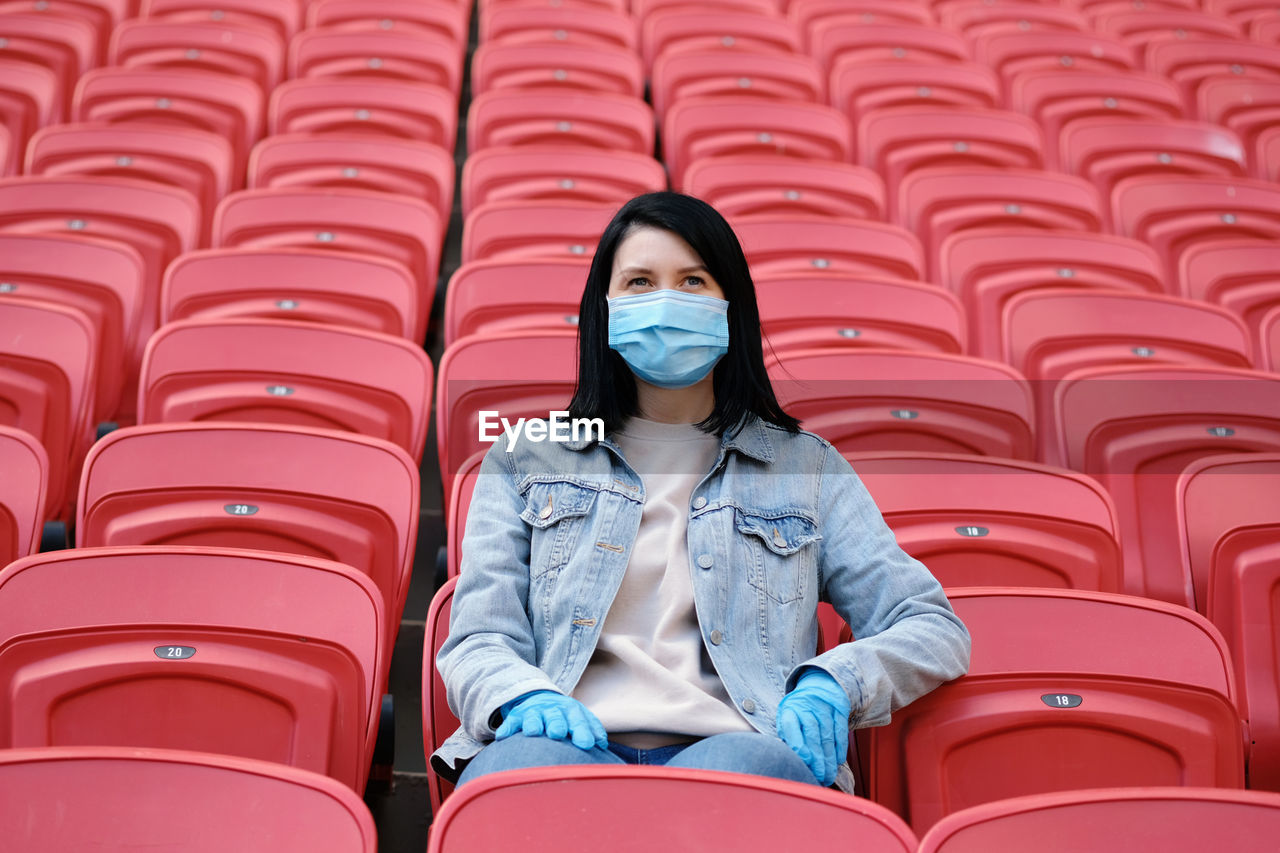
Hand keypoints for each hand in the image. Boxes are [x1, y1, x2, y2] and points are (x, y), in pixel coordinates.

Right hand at [494, 690, 608, 750]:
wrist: (539, 698)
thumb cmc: (564, 716)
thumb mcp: (579, 718)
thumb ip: (592, 730)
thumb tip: (603, 745)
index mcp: (571, 710)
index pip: (578, 720)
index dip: (583, 731)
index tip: (587, 744)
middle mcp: (552, 710)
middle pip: (555, 716)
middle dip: (557, 724)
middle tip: (558, 734)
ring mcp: (534, 712)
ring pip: (533, 717)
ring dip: (534, 723)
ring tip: (533, 732)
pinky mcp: (517, 716)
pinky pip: (511, 722)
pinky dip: (508, 728)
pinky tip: (504, 736)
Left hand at [776, 669, 850, 786]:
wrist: (818, 683)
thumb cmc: (800, 708)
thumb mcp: (787, 716)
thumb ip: (787, 735)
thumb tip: (790, 759)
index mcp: (790, 710)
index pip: (791, 727)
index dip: (798, 745)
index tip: (804, 762)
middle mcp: (806, 707)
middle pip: (812, 736)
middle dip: (817, 760)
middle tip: (819, 777)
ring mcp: (824, 707)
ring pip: (827, 736)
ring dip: (829, 758)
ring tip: (828, 775)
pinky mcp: (839, 708)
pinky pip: (840, 730)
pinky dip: (840, 747)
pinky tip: (838, 761)